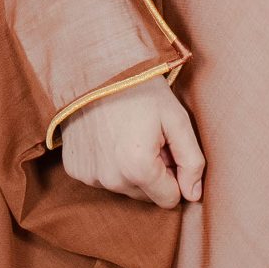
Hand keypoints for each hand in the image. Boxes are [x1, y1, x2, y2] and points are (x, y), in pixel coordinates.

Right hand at [57, 75, 204, 208]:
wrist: (94, 68)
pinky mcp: (75, 169)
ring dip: (131, 169)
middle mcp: (111, 180)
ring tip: (129, 133)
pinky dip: (109, 163)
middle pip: (147, 196)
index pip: (170, 200)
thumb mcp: (176, 118)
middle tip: (150, 136)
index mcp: (139, 169)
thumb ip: (191, 160)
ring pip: (125, 188)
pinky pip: (102, 178)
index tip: (168, 147)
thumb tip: (193, 195)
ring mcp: (89, 176)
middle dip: (154, 172)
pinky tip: (109, 136)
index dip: (175, 173)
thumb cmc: (140, 89)